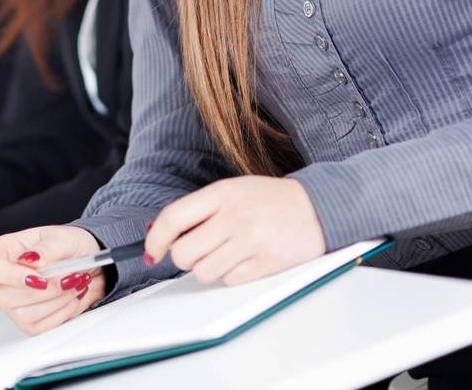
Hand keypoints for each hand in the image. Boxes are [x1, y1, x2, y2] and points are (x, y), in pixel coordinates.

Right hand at [0, 224, 105, 335]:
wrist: (86, 264)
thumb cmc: (66, 246)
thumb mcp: (60, 237)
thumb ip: (46, 248)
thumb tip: (34, 261)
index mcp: (1, 252)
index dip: (9, 275)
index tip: (38, 276)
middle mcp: (1, 281)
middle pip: (5, 297)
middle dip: (44, 291)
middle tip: (68, 277)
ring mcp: (13, 306)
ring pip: (26, 315)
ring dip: (58, 300)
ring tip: (75, 283)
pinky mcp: (29, 323)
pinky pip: (43, 327)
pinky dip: (63, 312)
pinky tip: (71, 297)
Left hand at [147, 177, 324, 285]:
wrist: (318, 207)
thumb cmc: (270, 200)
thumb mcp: (232, 191)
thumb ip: (200, 209)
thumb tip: (161, 233)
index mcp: (221, 194)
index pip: (173, 217)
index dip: (156, 238)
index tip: (153, 250)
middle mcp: (234, 217)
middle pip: (184, 252)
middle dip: (183, 258)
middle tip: (195, 253)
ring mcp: (252, 241)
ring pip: (204, 272)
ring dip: (208, 269)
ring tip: (224, 255)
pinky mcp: (268, 263)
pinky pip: (230, 281)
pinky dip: (231, 276)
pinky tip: (244, 260)